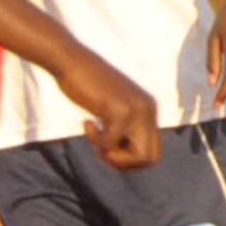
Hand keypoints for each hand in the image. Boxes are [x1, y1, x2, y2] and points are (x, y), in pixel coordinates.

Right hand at [58, 45, 160, 170]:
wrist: (71, 61)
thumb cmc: (86, 85)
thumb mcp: (112, 108)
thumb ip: (125, 128)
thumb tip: (128, 162)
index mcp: (149, 108)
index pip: (154, 152)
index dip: (131, 160)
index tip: (109, 149)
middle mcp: (149, 109)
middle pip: (151, 159)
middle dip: (124, 164)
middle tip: (102, 150)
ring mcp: (137, 110)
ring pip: (138, 158)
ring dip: (112, 157)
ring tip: (95, 138)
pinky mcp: (120, 111)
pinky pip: (111, 145)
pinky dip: (96, 141)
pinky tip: (86, 123)